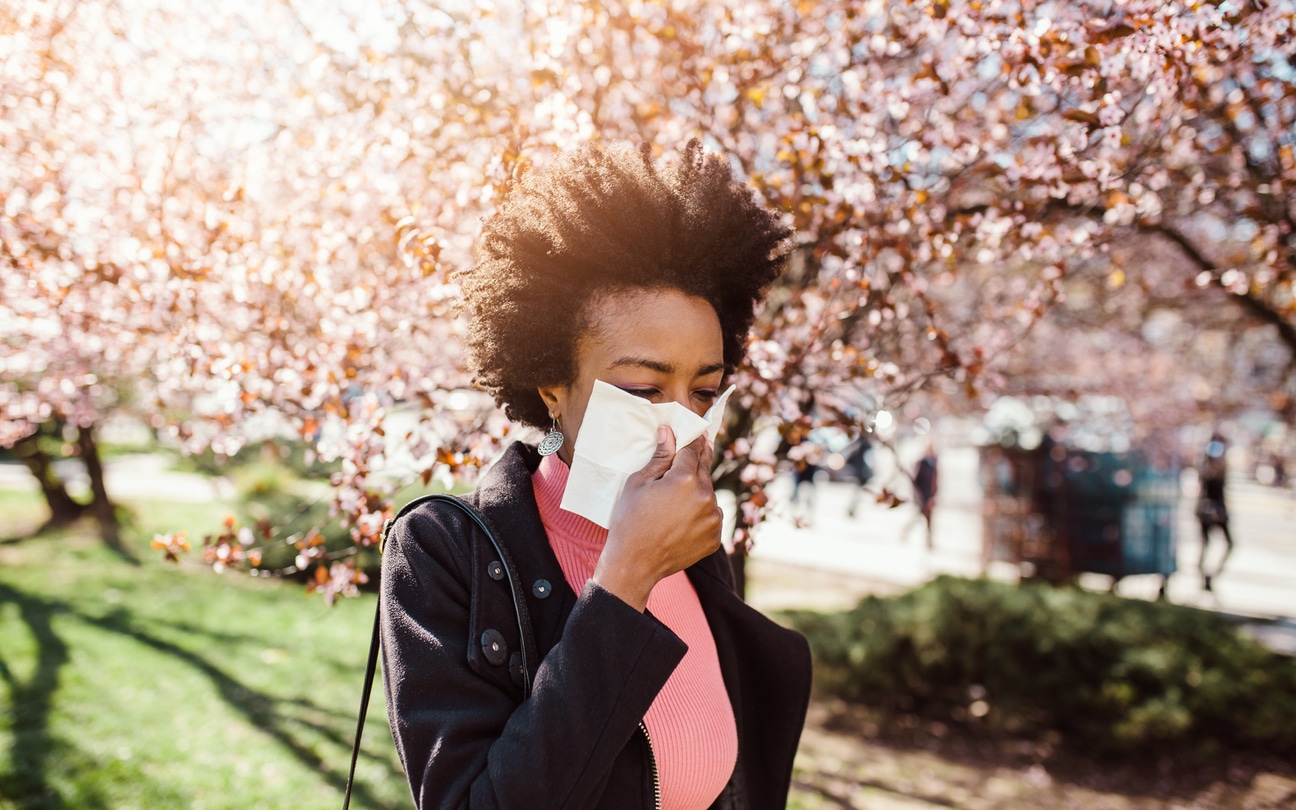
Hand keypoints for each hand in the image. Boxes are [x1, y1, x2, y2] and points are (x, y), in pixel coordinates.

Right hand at [593, 426, 722, 611]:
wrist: (634, 565)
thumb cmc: (630, 520)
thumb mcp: (639, 483)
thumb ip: (660, 457)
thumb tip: (668, 432)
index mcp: (686, 479)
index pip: (693, 450)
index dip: (692, 440)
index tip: (696, 433)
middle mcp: (706, 496)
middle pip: (704, 470)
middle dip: (696, 462)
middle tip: (695, 452)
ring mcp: (713, 519)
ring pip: (708, 494)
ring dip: (698, 490)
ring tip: (678, 499)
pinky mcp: (715, 537)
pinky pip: (711, 516)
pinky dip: (701, 513)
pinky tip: (683, 518)